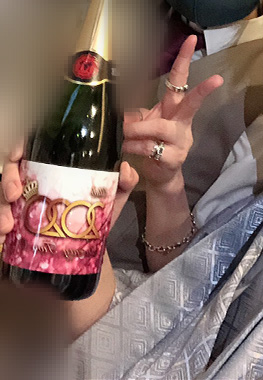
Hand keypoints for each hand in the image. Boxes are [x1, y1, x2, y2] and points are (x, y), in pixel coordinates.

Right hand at [0, 145, 137, 244]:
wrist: (92, 243)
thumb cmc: (99, 210)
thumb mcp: (114, 193)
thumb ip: (125, 180)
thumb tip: (125, 169)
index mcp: (55, 162)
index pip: (32, 144)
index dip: (19, 145)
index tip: (16, 155)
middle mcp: (36, 177)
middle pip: (12, 168)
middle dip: (7, 179)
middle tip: (13, 195)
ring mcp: (25, 199)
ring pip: (3, 194)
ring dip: (0, 208)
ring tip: (7, 225)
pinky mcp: (19, 220)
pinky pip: (4, 220)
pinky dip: (0, 228)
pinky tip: (3, 237)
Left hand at [122, 35, 222, 191]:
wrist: (159, 175)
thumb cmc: (152, 143)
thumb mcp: (144, 121)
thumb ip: (135, 110)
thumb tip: (121, 100)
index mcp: (174, 107)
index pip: (180, 79)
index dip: (184, 59)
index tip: (191, 39)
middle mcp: (181, 121)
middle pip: (192, 102)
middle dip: (204, 90)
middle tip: (217, 80)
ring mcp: (181, 140)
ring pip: (159, 128)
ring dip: (138, 130)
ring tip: (127, 134)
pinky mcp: (174, 157)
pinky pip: (151, 147)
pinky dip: (135, 146)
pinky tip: (129, 149)